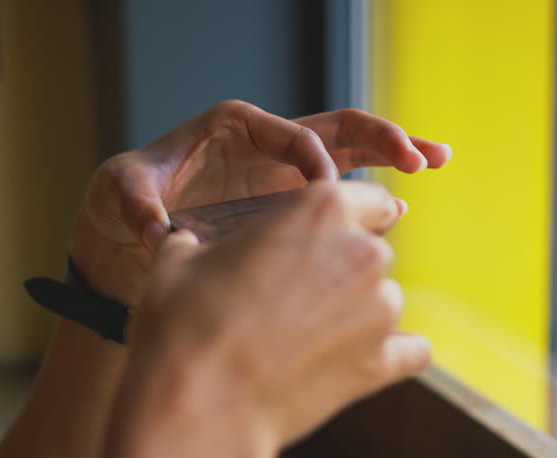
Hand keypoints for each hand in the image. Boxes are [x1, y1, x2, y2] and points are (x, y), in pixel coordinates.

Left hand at [70, 101, 451, 304]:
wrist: (127, 224)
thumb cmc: (121, 200)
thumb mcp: (118, 195)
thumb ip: (138, 206)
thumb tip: (157, 232)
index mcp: (235, 127)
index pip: (292, 135)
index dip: (316, 163)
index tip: (329, 196)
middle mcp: (267, 140)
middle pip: (336, 128)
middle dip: (380, 139)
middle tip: (419, 158)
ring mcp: (283, 168)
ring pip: (350, 151)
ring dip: (393, 153)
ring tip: (438, 159)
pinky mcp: (291, 196)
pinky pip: (341, 184)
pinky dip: (374, 188)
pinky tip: (406, 205)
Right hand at [125, 181, 430, 457]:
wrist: (201, 400)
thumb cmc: (187, 322)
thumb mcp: (182, 259)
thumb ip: (204, 240)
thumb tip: (185, 242)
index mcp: (323, 208)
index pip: (366, 198)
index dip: (346, 218)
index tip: (323, 240)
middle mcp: (365, 251)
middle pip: (374, 251)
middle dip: (344, 271)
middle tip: (298, 300)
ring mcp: (382, 309)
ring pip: (386, 301)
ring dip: (358, 315)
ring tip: (306, 341)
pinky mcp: (383, 363)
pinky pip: (410, 351)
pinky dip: (388, 356)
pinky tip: (353, 364)